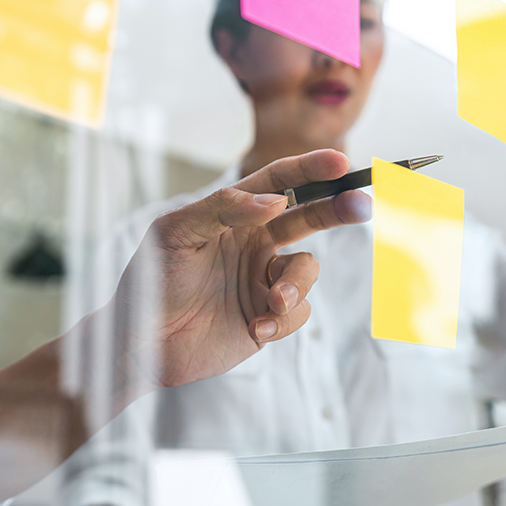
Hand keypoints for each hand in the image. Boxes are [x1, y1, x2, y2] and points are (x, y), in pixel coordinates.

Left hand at [109, 149, 370, 390]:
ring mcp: (263, 281)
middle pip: (310, 217)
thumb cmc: (151, 280)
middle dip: (338, 208)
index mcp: (235, 215)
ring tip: (271, 302)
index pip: (279, 182)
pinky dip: (282, 320)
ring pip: (307, 271)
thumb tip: (275, 201)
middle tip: (362, 204)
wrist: (143, 343)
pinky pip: (298, 313)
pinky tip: (254, 328)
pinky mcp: (268, 318)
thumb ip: (222, 209)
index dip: (311, 169)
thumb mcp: (176, 233)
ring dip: (296, 285)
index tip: (340, 162)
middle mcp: (254, 243)